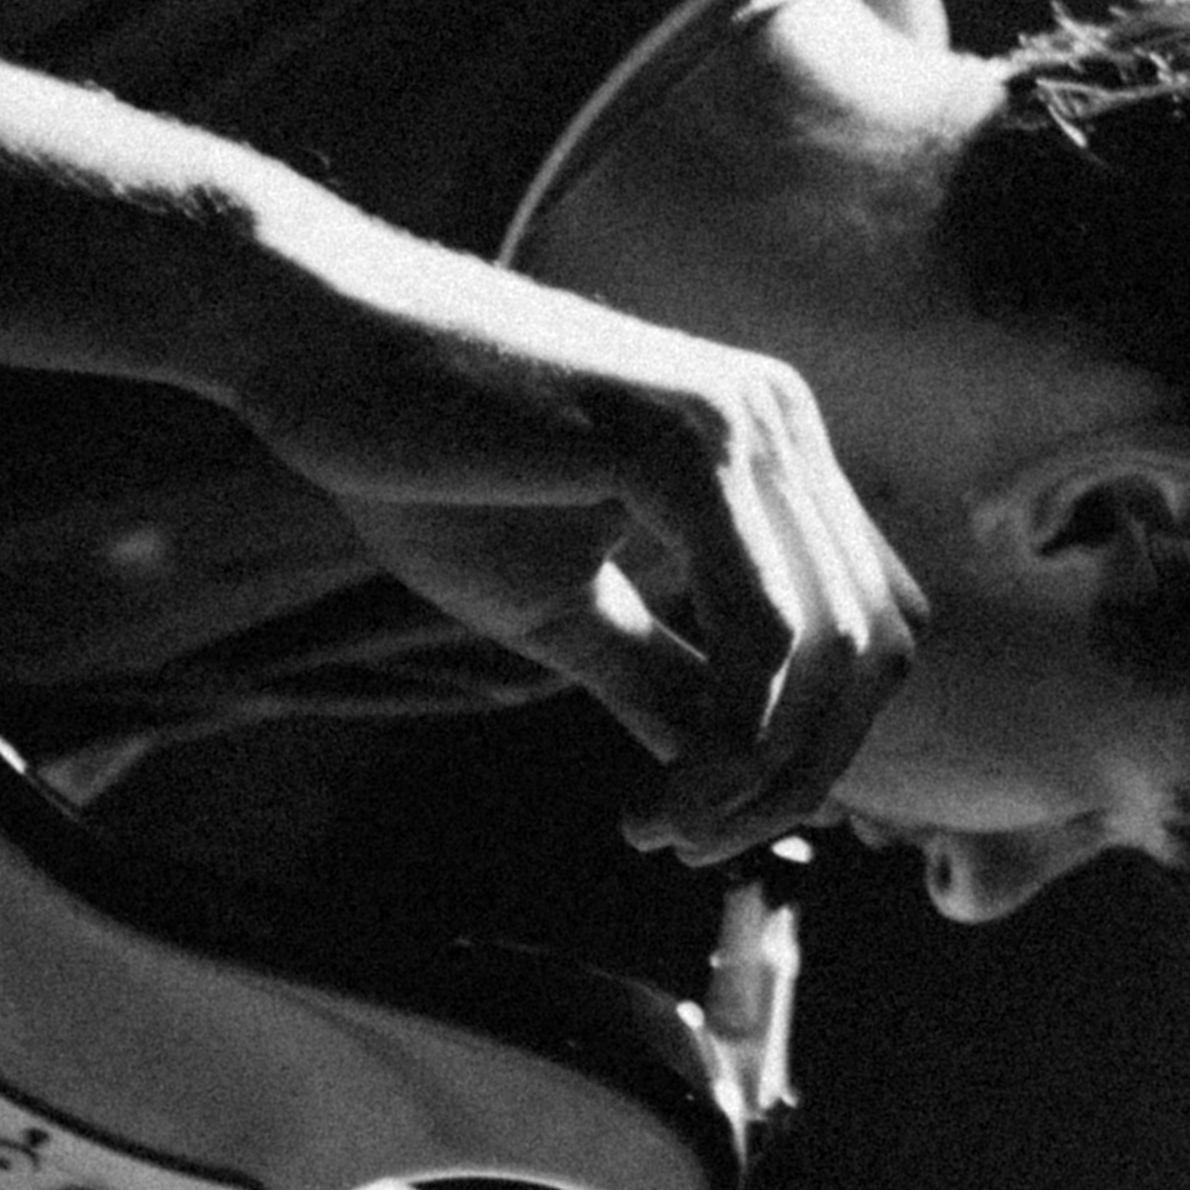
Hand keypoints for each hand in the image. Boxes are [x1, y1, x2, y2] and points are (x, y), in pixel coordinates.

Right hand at [200, 217, 922, 862]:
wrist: (316, 347)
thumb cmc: (424, 467)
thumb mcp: (565, 607)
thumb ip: (664, 683)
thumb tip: (740, 783)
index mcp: (768, 449)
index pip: (867, 623)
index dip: (818, 744)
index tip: (706, 819)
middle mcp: (780, 424)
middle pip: (873, 649)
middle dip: (796, 777)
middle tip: (686, 842)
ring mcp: (742, 422)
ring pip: (829, 652)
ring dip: (759, 775)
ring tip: (660, 829)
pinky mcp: (683, 442)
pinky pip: (762, 632)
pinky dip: (727, 741)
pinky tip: (655, 799)